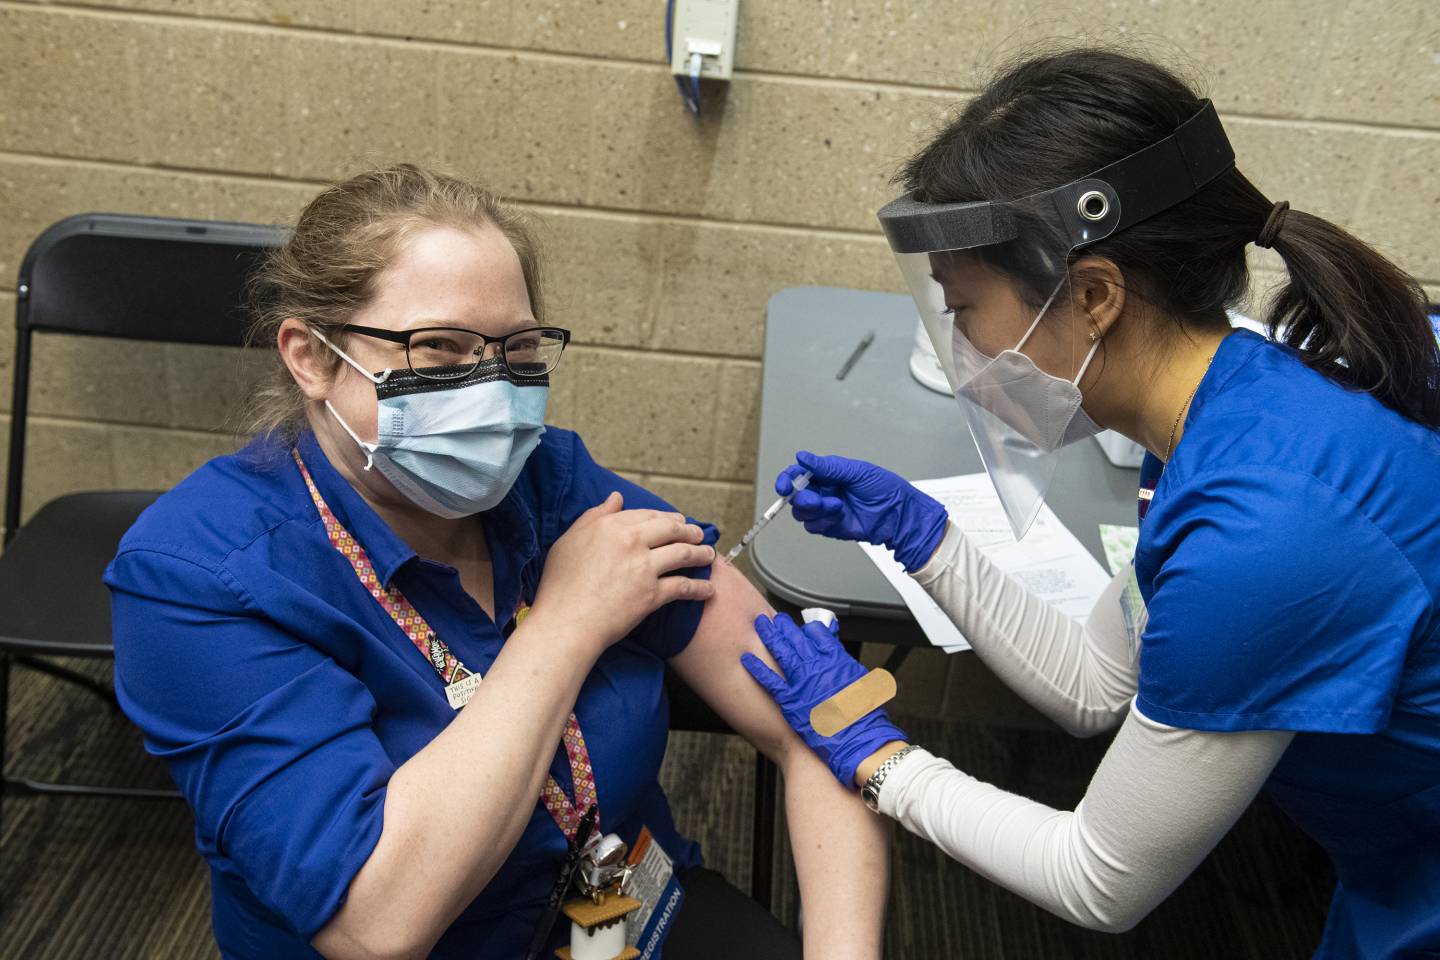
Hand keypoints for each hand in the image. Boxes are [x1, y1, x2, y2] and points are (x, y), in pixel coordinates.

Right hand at [533, 492, 714, 654]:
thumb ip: (593, 517)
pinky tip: (708, 589)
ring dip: (700, 553)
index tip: (676, 520)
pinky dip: (699, 588)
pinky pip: (683, 586)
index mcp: (610, 526)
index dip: (665, 517)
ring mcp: (644, 567)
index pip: (646, 515)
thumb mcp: (568, 541)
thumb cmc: (560, 585)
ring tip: (709, 555)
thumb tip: (615, 498)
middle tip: (698, 534)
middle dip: (689, 530)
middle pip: (670, 529)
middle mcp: (631, 541)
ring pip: (682, 553)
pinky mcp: (652, 594)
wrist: (566, 623)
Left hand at [741, 613, 906, 787]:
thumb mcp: (860, 680)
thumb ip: (845, 663)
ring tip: (760, 625)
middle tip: (774, 619)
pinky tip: (747, 659)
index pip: (817, 633)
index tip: (800, 626)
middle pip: (795, 638)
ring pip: (781, 652)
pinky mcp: (790, 700)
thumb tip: (836, 654)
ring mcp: (802, 682)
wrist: (858, 740)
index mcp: (836, 659)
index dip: (806, 628)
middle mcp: (817, 666)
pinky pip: (769, 680)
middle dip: (783, 626)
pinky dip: (757, 668)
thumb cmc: (863, 715)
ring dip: (769, 636)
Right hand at [777, 451, 948, 571]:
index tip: (784, 486)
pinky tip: (839, 517)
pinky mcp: (829, 527)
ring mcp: (825, 510)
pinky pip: (813, 527)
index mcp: (827, 474)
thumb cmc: (884, 489)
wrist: (897, 515)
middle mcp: (823, 491)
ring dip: (817, 510)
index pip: (798, 475)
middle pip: (795, 496)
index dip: (787, 480)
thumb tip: (802, 457)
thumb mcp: (856, 471)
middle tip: (818, 499)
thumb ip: (826, 466)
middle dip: (803, 498)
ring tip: (837, 507)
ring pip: (802, 513)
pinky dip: (823, 522)